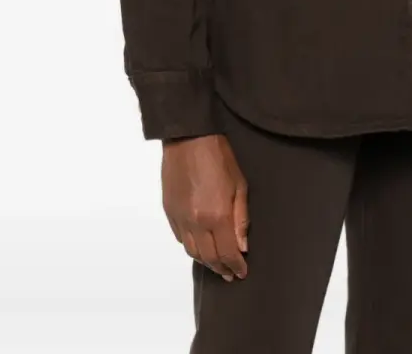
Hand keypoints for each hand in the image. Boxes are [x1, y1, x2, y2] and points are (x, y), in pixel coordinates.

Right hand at [161, 134, 249, 281]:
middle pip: (208, 257)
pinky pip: (180, 237)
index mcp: (216, 216)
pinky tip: (199, 246)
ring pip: (191, 252)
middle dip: (221, 268)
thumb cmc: (219, 156)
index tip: (241, 272)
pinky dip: (190, 246)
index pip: (227, 252)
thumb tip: (243, 245)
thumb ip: (241, 218)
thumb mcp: (239, 184)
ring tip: (216, 264)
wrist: (188, 138)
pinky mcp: (169, 211)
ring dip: (205, 261)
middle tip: (230, 273)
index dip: (235, 266)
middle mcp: (196, 222)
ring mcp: (180, 218)